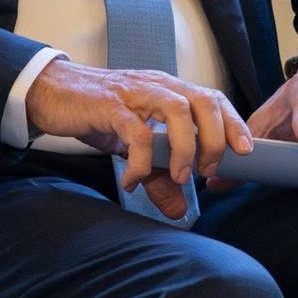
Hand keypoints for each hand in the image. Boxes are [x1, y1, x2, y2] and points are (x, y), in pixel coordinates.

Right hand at [25, 60, 251, 218]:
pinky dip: (140, 162)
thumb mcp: (133, 147)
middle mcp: (157, 86)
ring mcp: (134, 94)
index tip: (245, 152)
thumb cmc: (97, 113)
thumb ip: (158, 177)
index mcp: (168, 90)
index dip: (233, 123)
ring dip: (185, 148)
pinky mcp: (109, 106)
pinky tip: (132, 180)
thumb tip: (181, 211)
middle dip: (216, 138)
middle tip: (209, 171)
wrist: (51, 92)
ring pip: (177, 110)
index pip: (212, 99)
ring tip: (180, 177)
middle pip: (203, 101)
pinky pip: (135, 132)